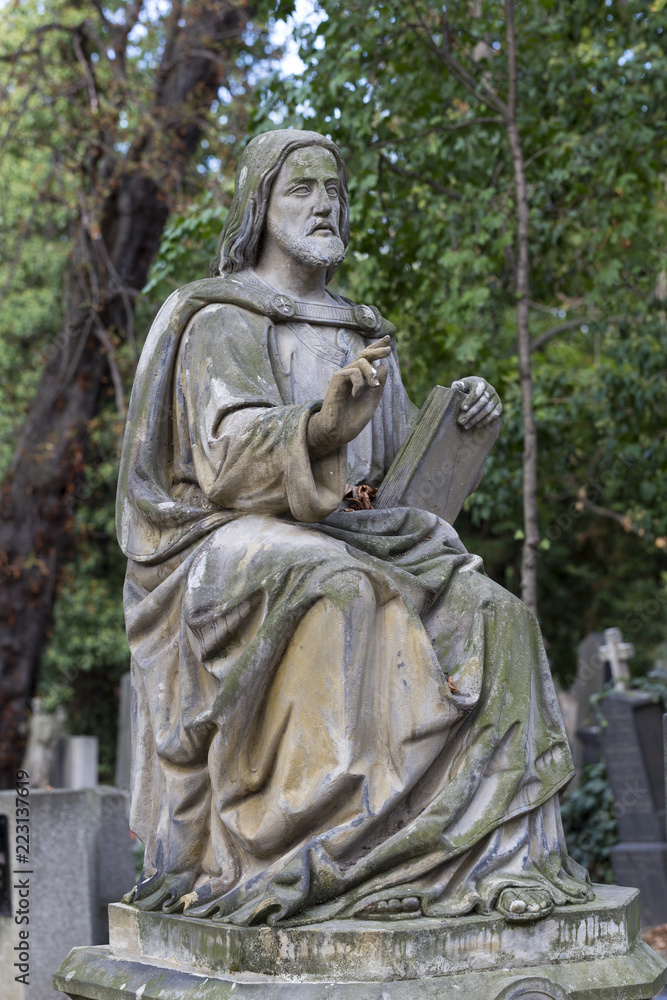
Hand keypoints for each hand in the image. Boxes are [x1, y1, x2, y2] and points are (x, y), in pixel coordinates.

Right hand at [307, 337, 390, 457]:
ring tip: (374, 386)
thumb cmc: (353, 418)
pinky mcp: (337, 379)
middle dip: (377, 349)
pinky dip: (360, 383)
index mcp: (361, 379)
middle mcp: (351, 375)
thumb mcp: (372, 400)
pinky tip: (357, 395)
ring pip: (361, 362)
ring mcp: (343, 376)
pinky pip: (353, 372)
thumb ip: (379, 384)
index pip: (369, 359)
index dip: (377, 347)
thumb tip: (385, 365)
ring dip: (371, 373)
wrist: (339, 431)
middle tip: (389, 350)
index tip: (388, 338)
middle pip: (364, 354)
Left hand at [451, 376, 501, 428]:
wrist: (475, 394)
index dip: (470, 400)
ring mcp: (496, 397)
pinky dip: (486, 420)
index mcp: (480, 382)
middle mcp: (490, 389)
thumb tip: (456, 386)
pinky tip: (477, 425)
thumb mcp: (461, 386)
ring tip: (467, 425)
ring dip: (477, 418)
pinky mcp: (499, 405)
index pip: (477, 391)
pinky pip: (495, 413)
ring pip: (489, 408)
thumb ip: (458, 385)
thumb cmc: (465, 390)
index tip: (463, 408)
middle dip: (472, 412)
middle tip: (462, 421)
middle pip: (483, 400)